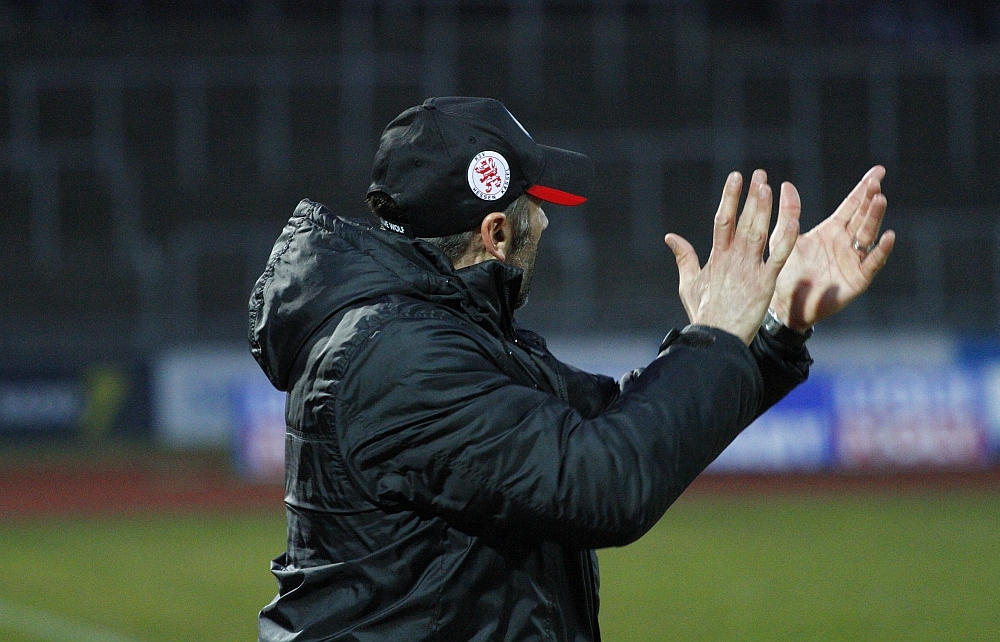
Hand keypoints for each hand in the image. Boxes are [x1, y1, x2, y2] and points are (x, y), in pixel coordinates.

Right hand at [665, 170, 799, 344]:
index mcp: (716, 257)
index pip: (722, 219)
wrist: (715, 340)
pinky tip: (792, 220)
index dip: (729, 197)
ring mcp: (749, 270)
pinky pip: (778, 257)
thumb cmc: (703, 314)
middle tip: (759, 174)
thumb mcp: (688, 284)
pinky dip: (785, 238)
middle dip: (751, 196)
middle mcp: (732, 259)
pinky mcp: (764, 283)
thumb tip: (670, 237)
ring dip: (764, 209)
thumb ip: (684, 258)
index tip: (736, 177)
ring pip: (758, 232)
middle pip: (743, 220)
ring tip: (769, 187)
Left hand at [769, 166, 895, 331]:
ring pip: (868, 235)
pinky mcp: (858, 279)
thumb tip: (786, 184)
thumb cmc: (784, 271)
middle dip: (870, 200)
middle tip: (876, 183)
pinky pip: (872, 263)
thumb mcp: (784, 239)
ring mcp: (853, 260)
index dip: (863, 189)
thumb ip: (789, 213)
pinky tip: (888, 236)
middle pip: (862, 217)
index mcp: (831, 230)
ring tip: (880, 200)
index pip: (851, 206)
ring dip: (875, 218)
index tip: (878, 172)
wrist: (784, 304)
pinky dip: (880, 251)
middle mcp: (846, 243)